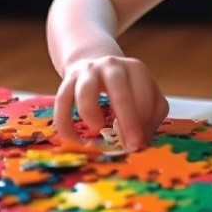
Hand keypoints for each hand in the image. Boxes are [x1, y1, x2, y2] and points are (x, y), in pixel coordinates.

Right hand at [53, 55, 168, 150]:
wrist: (95, 65)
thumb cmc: (125, 87)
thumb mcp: (144, 94)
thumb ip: (150, 115)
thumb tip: (140, 141)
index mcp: (136, 69)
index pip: (145, 92)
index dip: (144, 119)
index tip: (140, 140)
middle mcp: (112, 66)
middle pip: (119, 89)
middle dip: (127, 119)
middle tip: (129, 145)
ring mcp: (88, 71)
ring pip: (85, 91)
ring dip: (91, 113)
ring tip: (97, 131)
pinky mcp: (68, 80)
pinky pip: (62, 101)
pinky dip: (64, 123)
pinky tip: (72, 139)